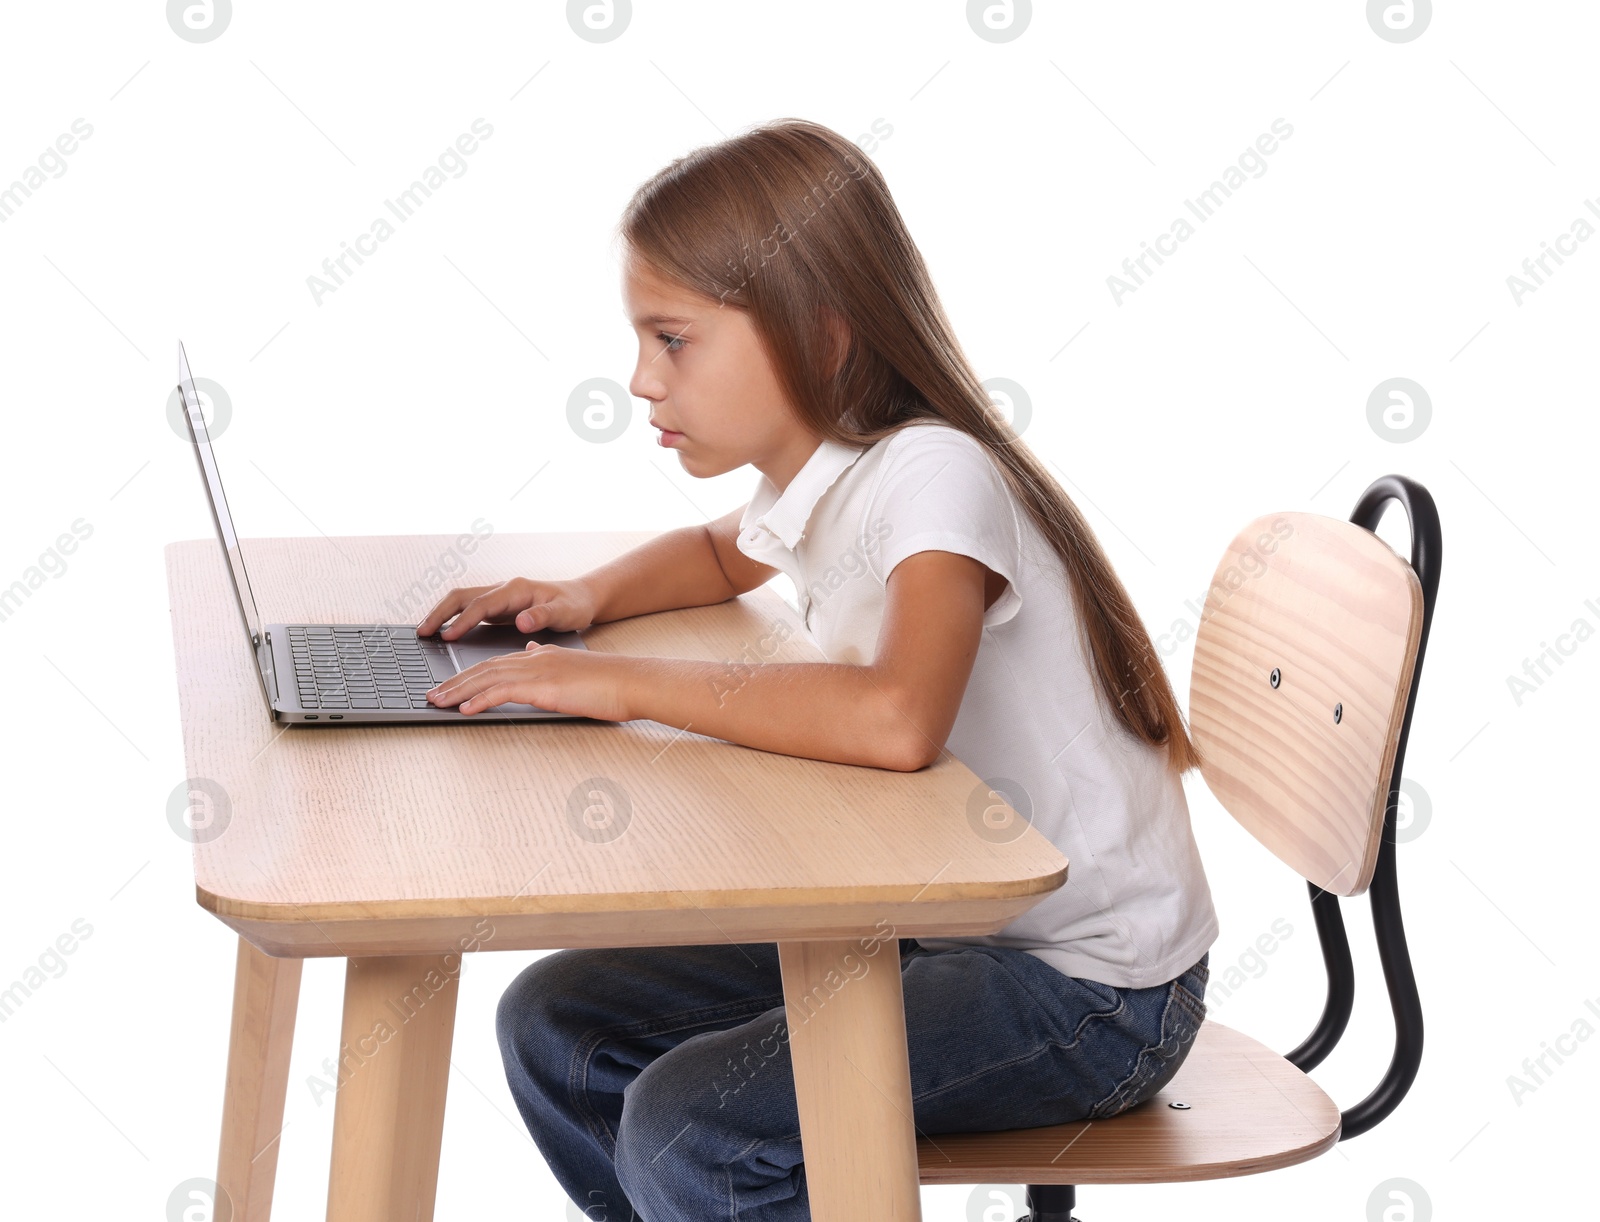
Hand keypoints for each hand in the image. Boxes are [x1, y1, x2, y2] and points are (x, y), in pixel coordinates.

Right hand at [416, 577, 599, 639]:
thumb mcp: (564, 613)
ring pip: (461, 601)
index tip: (447, 635)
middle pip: (462, 596)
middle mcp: (503, 590)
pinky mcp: (498, 607)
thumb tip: (521, 621)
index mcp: (516, 590)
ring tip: (424, 632)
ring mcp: (498, 598)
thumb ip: (543, 616)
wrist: (581, 598)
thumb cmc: (574, 605)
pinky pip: (468, 610)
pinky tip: (443, 632)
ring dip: (441, 614)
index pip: (482, 605)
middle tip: (422, 632)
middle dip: (439, 613)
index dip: (463, 621)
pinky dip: (452, 619)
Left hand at [426, 643, 632, 720]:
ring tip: (437, 702)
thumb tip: (532, 655)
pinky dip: (480, 700)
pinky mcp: (543, 686)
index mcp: (540, 656)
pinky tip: (465, 710)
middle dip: (454, 682)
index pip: (496, 664)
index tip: (451, 687)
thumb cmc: (612, 683)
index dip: (470, 675)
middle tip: (432, 695)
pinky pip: (502, 691)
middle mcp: (534, 658)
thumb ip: (550, 664)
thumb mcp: (575, 671)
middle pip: (483, 668)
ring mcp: (538, 670)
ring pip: (486, 678)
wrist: (633, 681)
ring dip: (458, 691)